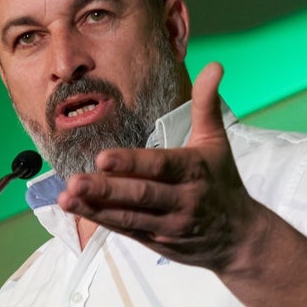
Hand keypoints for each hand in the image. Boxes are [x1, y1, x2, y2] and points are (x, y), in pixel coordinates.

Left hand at [56, 61, 263, 274]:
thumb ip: (207, 104)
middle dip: (106, 190)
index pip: (160, 166)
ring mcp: (168, 224)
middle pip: (140, 195)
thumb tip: (214, 65)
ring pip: (129, 216)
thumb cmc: (223, 183)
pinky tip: (77, 209)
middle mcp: (182, 200)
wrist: (240, 238)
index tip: (102, 158)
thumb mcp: (217, 142)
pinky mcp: (156, 241)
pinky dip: (101, 220)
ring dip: (95, 208)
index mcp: (194, 171)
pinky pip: (126, 230)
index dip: (131, 163)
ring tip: (66, 198)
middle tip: (75, 182)